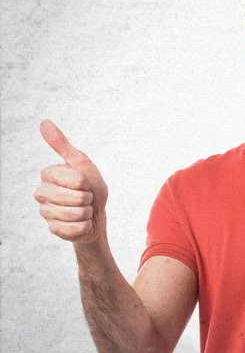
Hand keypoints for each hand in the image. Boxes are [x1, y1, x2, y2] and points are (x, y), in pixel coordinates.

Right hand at [34, 120, 108, 244]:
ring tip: (83, 209)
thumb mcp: (81, 163)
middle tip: (85, 197)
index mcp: (48, 175)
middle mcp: (41, 193)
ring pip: (76, 213)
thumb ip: (62, 145)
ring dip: (87, 212)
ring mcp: (46, 213)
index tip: (84, 183)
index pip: (74, 179)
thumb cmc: (90, 187)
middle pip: (75, 198)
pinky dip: (85, 226)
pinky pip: (76, 228)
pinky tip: (81, 222)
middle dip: (88, 198)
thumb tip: (44, 122)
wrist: (96, 214)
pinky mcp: (54, 230)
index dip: (86, 182)